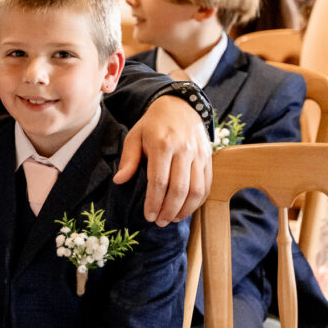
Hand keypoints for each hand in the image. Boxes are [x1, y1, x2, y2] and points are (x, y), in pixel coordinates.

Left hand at [113, 95, 210, 225]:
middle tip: (160, 222)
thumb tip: (119, 181)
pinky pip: (207, 184)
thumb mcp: (135, 136)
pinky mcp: (208, 157)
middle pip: (179, 189)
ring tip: (173, 219)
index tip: (148, 216)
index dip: (154, 202)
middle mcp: (183, 150)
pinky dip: (198, 201)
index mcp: (162, 144)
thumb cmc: (152, 124)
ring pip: (197, 189)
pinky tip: (187, 209)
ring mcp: (198, 154)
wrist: (179, 106)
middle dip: (169, 210)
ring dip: (185, 209)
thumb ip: (128, 159)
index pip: (159, 180)